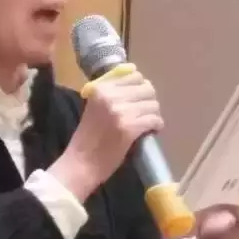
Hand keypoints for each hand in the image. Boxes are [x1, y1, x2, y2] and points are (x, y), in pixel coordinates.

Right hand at [49, 71, 162, 201]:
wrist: (81, 163)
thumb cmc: (88, 137)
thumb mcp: (95, 106)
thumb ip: (112, 93)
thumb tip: (138, 78)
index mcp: (100, 88)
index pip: (134, 75)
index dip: (140, 88)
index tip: (138, 100)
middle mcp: (110, 96)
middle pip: (146, 88)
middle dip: (149, 101)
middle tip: (145, 113)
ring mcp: (120, 111)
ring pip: (152, 104)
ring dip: (154, 114)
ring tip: (147, 123)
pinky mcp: (129, 128)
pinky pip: (154, 119)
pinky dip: (157, 125)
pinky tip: (151, 131)